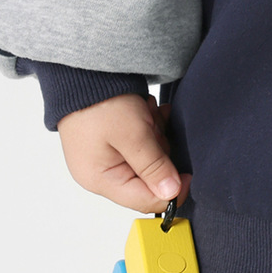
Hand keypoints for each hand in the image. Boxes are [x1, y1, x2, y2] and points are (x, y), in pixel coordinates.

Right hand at [57, 92, 190, 213]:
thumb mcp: (133, 136)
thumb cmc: (99, 102)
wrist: (84, 71)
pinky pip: (142, 143)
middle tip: (153, 127)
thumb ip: (154, 167)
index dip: (172, 190)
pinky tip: (146, 110)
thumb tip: (172, 193)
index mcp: (100, 180)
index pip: (145, 201)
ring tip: (146, 113)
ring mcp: (106, 156)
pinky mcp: (112, 141)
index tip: (188, 173)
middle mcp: (101, 173)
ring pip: (149, 158)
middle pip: (149, 178)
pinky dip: (149, 126)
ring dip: (155, 134)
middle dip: (159, 152)